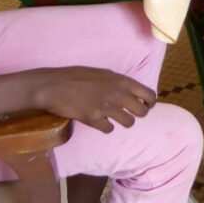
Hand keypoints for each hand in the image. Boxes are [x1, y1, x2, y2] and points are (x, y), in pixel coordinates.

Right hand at [30, 67, 156, 133]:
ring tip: (112, 118)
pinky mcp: (94, 119)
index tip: (146, 106)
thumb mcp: (103, 73)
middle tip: (128, 114)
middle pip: (142, 112)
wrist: (54, 85)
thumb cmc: (76, 76)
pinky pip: (109, 129)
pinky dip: (104, 126)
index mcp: (122, 80)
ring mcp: (106, 107)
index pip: (149, 95)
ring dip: (121, 121)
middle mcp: (118, 94)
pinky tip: (97, 120)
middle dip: (137, 114)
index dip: (150, 103)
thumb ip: (119, 83)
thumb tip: (132, 92)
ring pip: (128, 123)